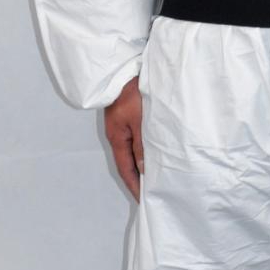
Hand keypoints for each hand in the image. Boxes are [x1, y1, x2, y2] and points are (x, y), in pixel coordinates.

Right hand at [104, 75, 144, 201]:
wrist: (124, 69)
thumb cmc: (132, 94)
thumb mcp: (140, 121)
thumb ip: (142, 145)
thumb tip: (143, 169)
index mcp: (117, 138)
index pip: (125, 169)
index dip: (134, 185)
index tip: (143, 199)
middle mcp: (117, 135)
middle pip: (126, 162)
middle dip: (136, 179)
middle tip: (150, 193)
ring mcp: (121, 126)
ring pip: (130, 152)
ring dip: (140, 165)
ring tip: (153, 178)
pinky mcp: (127, 118)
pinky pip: (134, 141)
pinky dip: (141, 152)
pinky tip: (151, 154)